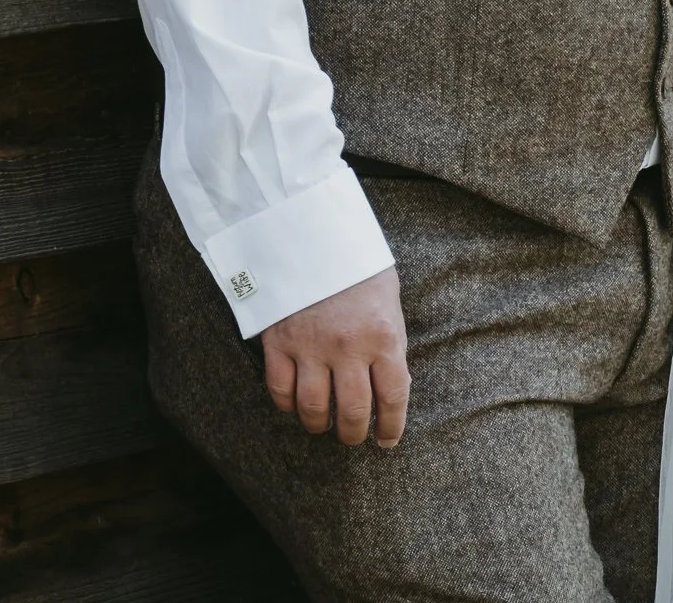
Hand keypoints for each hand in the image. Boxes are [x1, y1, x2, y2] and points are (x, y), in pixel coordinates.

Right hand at [260, 265, 408, 445]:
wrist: (316, 233)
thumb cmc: (359, 268)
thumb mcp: (389, 301)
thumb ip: (389, 344)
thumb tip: (391, 387)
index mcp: (384, 336)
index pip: (393, 398)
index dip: (391, 427)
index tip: (387, 440)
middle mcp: (349, 347)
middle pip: (352, 412)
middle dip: (354, 434)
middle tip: (353, 437)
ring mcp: (311, 346)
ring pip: (313, 409)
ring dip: (320, 426)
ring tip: (324, 426)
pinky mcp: (280, 342)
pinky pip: (281, 390)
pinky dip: (288, 406)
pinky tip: (296, 405)